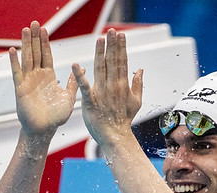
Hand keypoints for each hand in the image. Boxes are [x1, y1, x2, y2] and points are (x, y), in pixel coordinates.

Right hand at [9, 21, 77, 138]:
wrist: (44, 130)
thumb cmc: (56, 117)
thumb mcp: (69, 97)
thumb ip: (73, 82)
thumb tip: (81, 67)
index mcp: (49, 77)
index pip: (47, 55)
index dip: (45, 43)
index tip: (44, 29)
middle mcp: (37, 76)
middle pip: (36, 53)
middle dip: (35, 38)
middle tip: (34, 23)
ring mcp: (28, 81)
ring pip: (27, 58)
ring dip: (26, 44)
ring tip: (25, 30)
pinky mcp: (20, 88)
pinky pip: (17, 72)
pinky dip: (15, 61)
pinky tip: (13, 50)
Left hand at [72, 28, 143, 148]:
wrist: (116, 136)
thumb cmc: (124, 120)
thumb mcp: (136, 101)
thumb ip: (138, 84)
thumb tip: (141, 69)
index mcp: (122, 85)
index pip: (122, 62)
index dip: (120, 47)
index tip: (119, 35)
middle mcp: (113, 86)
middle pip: (112, 62)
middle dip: (112, 45)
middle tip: (111, 31)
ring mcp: (101, 93)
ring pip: (100, 69)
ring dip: (99, 53)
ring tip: (100, 39)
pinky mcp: (90, 101)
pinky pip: (84, 87)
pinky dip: (80, 76)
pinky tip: (76, 65)